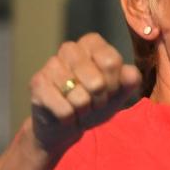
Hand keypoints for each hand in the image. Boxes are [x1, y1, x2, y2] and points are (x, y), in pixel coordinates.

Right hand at [28, 33, 141, 154]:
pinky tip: (65, 114)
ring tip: (79, 107)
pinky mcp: (37, 84)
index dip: (114, 83)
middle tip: (93, 102)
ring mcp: (51, 65)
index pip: (111, 61)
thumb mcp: (118, 94)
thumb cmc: (95, 103)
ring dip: (84, 110)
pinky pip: (64, 109)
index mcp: (91, 44)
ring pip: (80, 97)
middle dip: (99, 100)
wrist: (66, 125)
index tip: (110, 90)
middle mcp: (69, 49)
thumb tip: (131, 74)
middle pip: (97, 81)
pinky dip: (70, 118)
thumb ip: (129, 83)